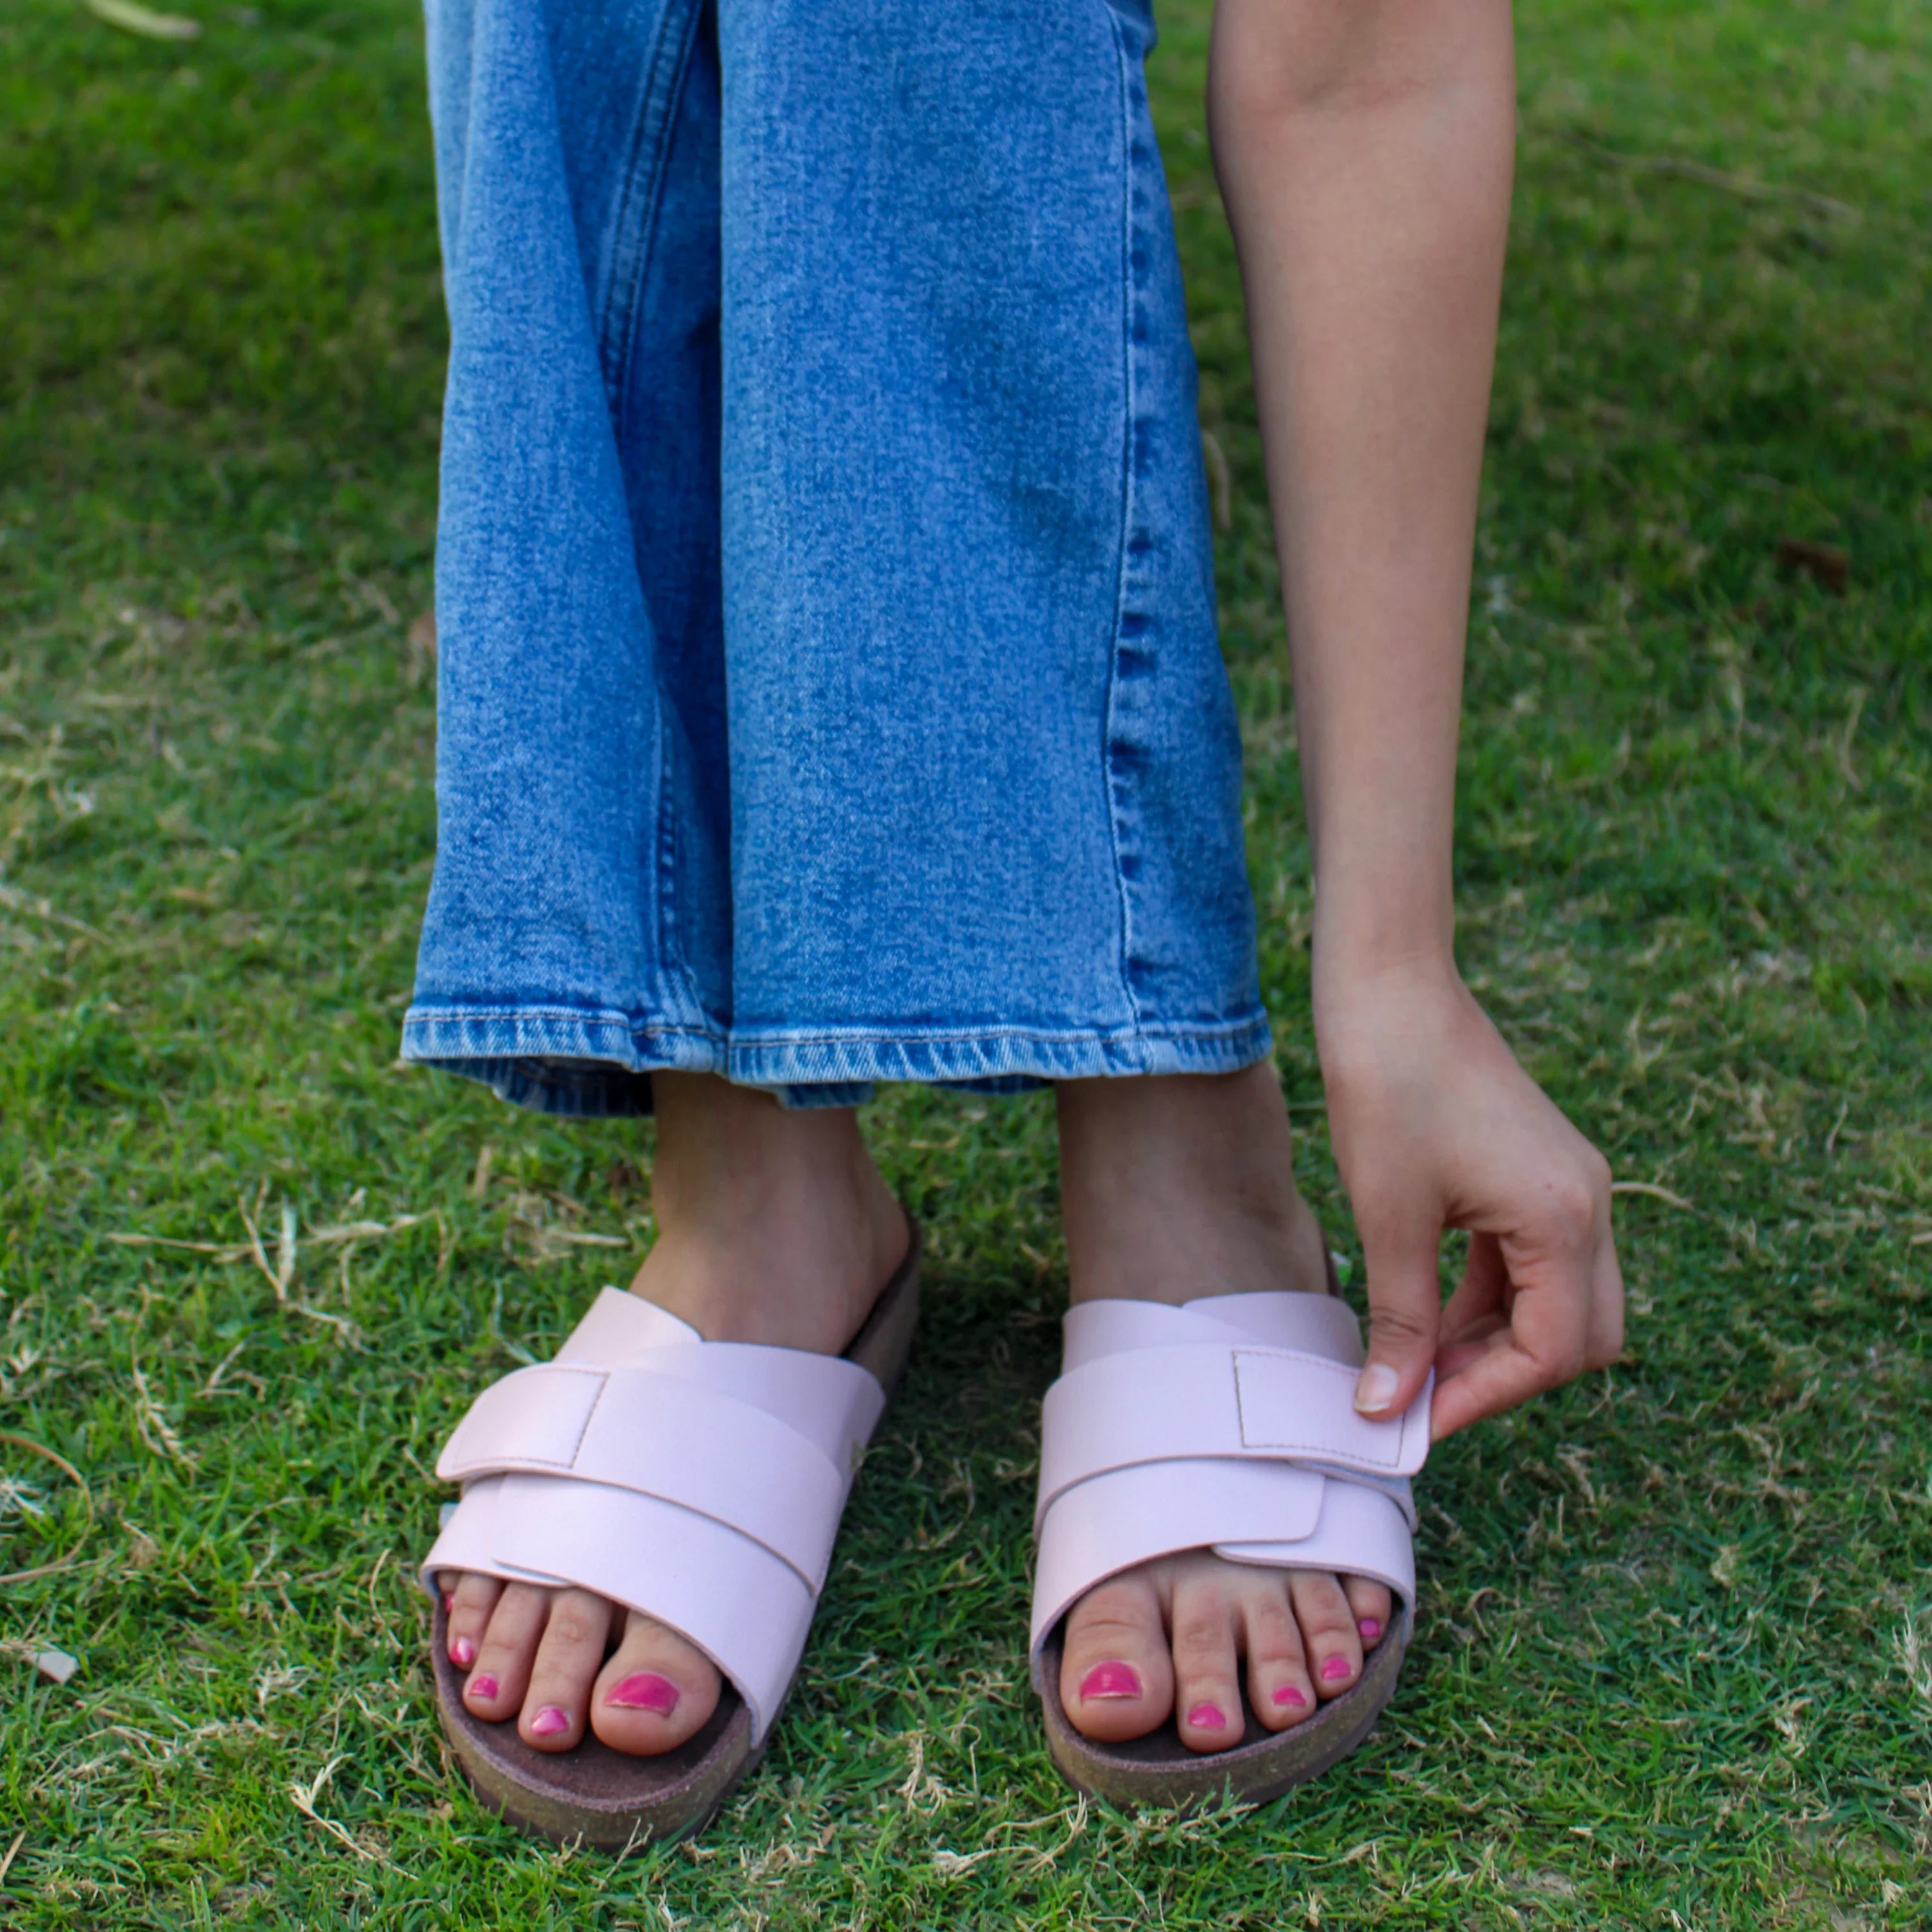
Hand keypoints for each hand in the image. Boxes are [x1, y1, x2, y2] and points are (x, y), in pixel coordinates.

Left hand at [1314, 958, 1622, 1438]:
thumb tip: (1386, 1408)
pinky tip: (1425, 1308)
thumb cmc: (1388, 1089)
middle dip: (1504, 1376)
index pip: (1553, 1351)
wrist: (1391, 990)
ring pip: (1557, 1301)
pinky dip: (1488, 1296)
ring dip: (1492, 1339)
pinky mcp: (1540, 1173)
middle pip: (1579, 1336)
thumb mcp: (1389, 1219)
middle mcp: (1587, 1204)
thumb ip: (1401, 1322)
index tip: (1417, 1420)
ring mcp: (1569, 1186)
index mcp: (1565, 1217)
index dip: (1484, 1396)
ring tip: (1411, 1359)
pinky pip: (1533, 1261)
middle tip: (1423, 1396)